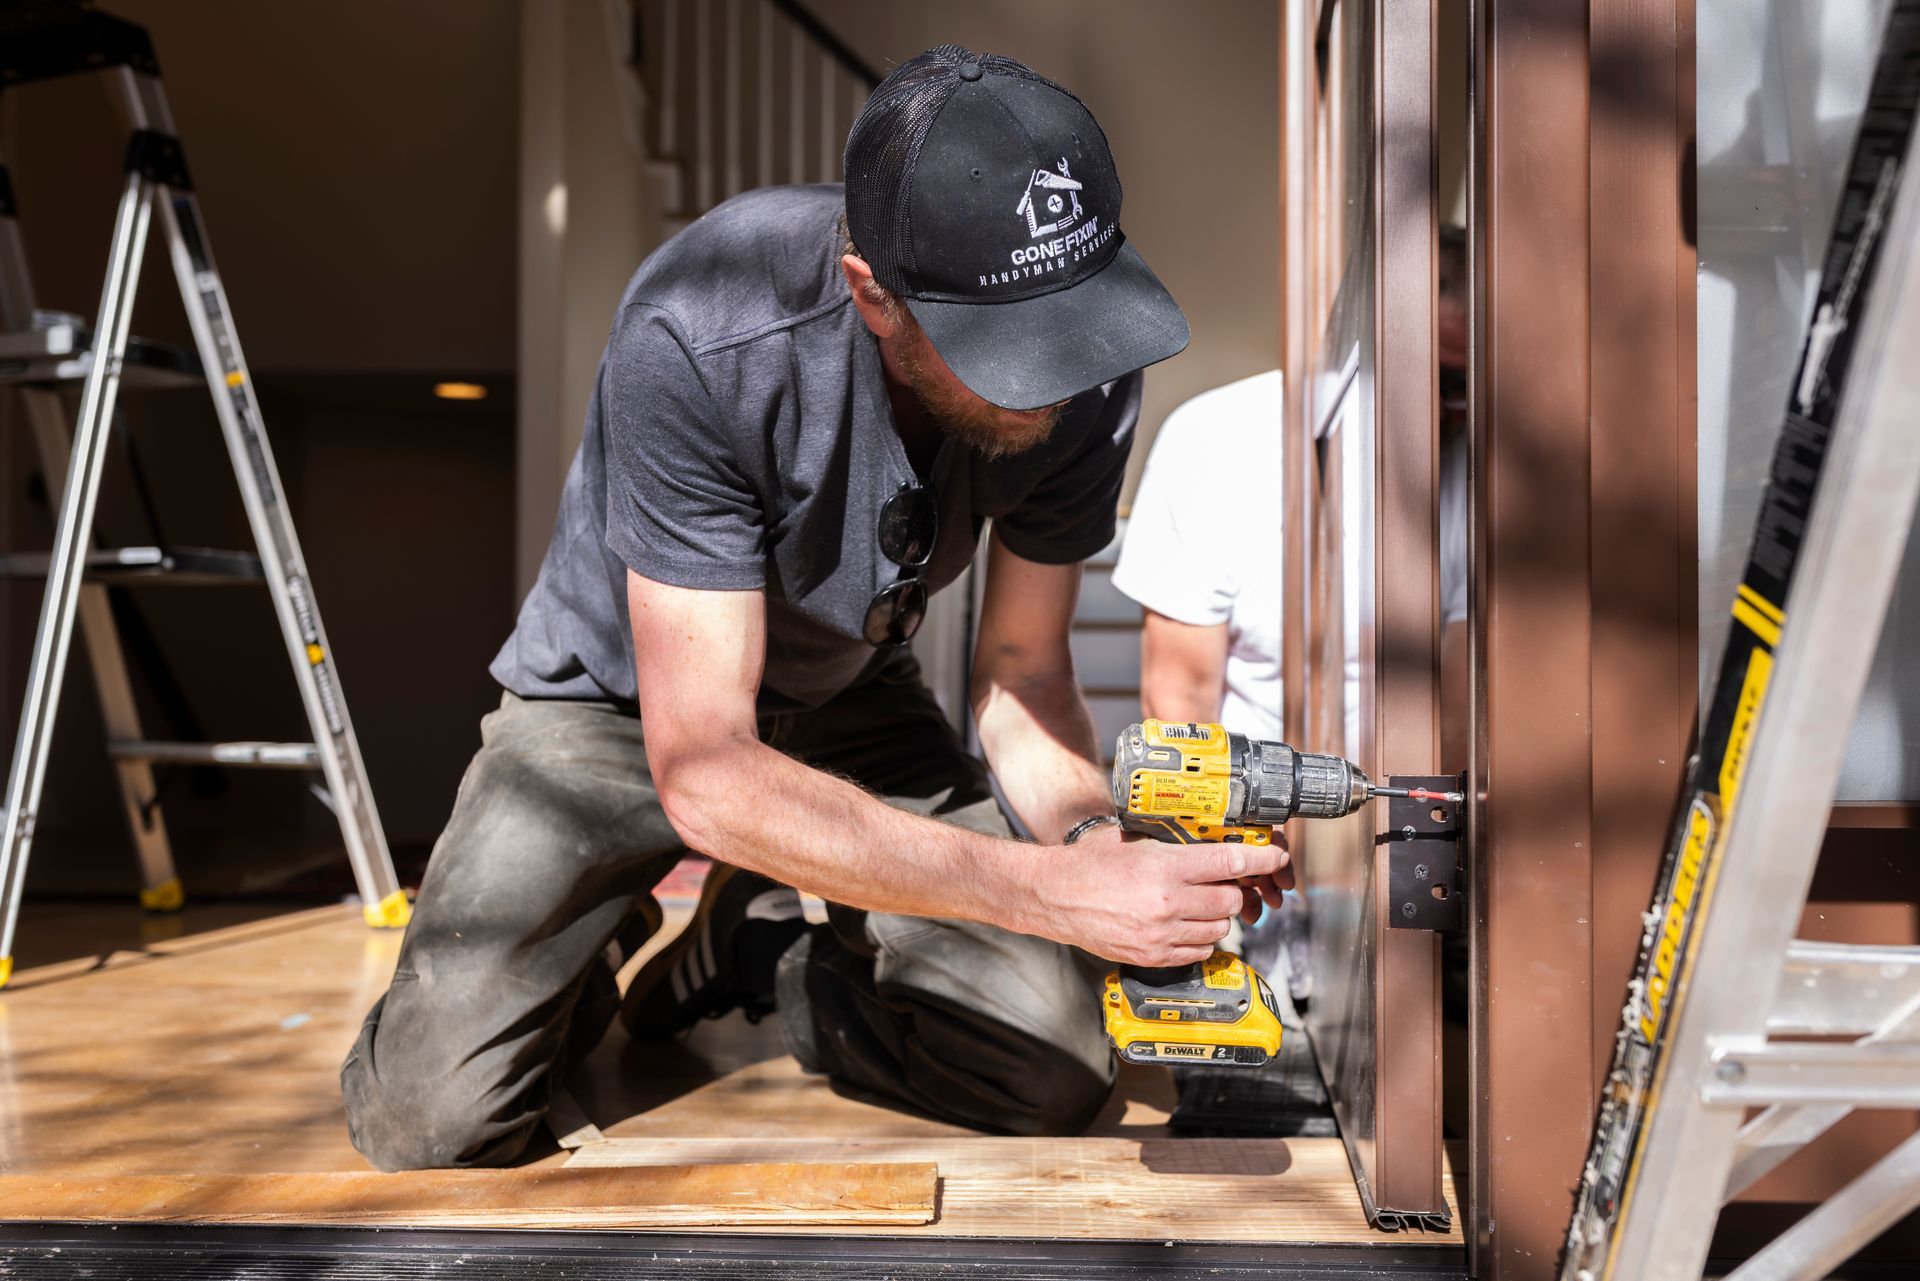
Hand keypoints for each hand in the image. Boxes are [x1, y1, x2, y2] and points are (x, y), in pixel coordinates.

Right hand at [1029, 825, 1293, 966]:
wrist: (1055, 897)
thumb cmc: (1089, 865)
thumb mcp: (1133, 841)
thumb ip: (1174, 845)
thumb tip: (1213, 843)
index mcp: (1163, 867)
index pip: (1228, 864)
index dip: (1260, 860)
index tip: (1274, 857)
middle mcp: (1167, 903)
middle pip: (1229, 901)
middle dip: (1232, 891)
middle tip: (1220, 883)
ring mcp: (1162, 934)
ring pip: (1219, 929)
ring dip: (1217, 917)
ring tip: (1198, 905)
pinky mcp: (1154, 956)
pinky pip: (1199, 951)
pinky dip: (1200, 939)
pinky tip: (1184, 925)